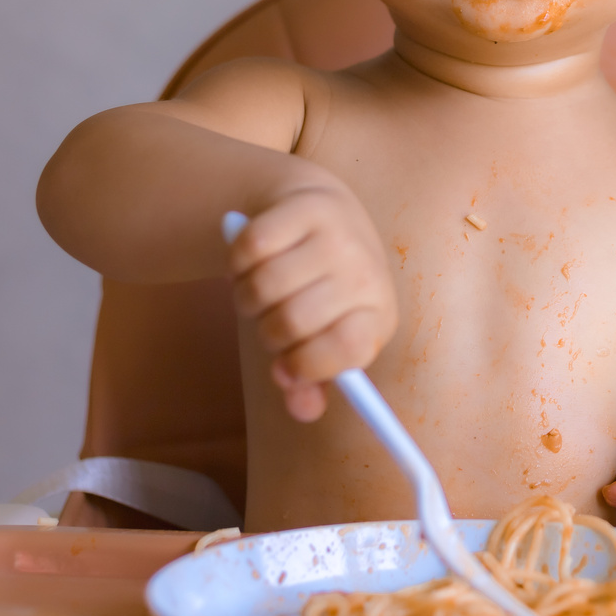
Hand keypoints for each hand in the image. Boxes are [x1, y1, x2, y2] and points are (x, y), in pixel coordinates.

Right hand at [225, 179, 397, 421]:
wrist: (315, 209)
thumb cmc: (316, 289)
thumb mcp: (320, 336)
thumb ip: (309, 381)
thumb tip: (304, 410)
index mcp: (377, 314)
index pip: (349, 348)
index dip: (308, 365)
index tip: (285, 369)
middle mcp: (365, 272)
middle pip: (293, 321)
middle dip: (267, 331)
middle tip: (269, 320)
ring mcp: (338, 235)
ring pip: (264, 286)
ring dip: (246, 297)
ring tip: (258, 290)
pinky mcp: (306, 204)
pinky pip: (249, 249)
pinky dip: (237, 261)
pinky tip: (252, 258)